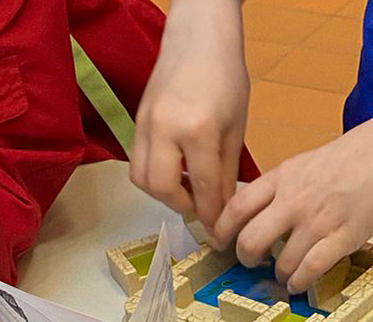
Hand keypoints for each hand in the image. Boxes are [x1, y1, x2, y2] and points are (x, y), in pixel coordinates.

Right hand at [131, 0, 248, 231]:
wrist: (197, 38)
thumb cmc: (225, 76)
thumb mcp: (236, 126)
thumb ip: (226, 170)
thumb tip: (224, 207)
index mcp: (199, 130)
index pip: (203, 188)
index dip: (211, 215)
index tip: (219, 232)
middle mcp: (165, 129)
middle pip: (162, 189)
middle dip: (183, 205)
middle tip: (202, 205)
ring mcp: (145, 125)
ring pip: (142, 179)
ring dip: (164, 192)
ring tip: (188, 187)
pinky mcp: (136, 121)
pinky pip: (137, 161)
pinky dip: (154, 175)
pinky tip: (175, 168)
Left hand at [214, 106, 372, 292]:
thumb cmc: (358, 153)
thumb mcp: (308, 161)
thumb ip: (285, 186)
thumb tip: (267, 212)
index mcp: (283, 176)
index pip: (237, 207)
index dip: (222, 229)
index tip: (219, 241)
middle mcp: (294, 200)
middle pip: (251, 239)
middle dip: (245, 258)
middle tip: (249, 263)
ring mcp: (318, 221)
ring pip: (281, 260)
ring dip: (278, 274)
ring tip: (282, 275)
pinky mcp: (344, 237)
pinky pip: (311, 268)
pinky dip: (300, 281)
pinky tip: (299, 283)